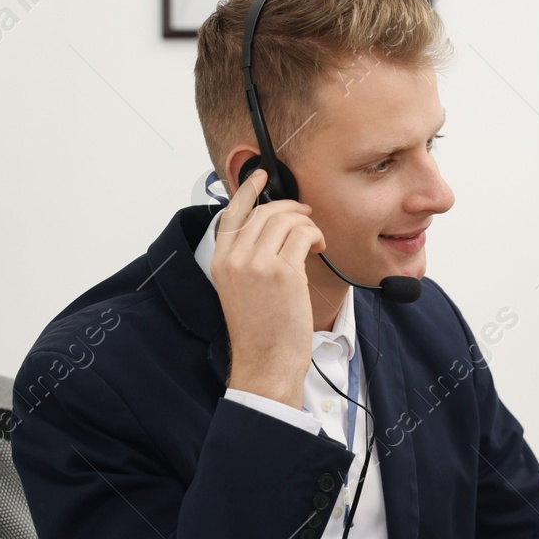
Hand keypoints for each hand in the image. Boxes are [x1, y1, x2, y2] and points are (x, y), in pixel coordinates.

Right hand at [212, 168, 325, 408]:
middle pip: (263, 211)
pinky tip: (319, 247)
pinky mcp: (283, 272)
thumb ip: (248, 259)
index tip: (260, 175)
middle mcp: (234, 259)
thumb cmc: (259, 332)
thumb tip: (272, 230)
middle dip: (289, 208)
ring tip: (314, 237)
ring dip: (305, 222)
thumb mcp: (240, 289)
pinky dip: (315, 235)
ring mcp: (257, 264)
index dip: (247, 189)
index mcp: (220, 261)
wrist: (265, 362)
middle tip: (305, 215)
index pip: (232, 213)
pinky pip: (303, 235)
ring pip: (285, 219)